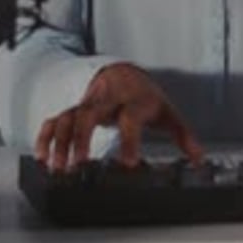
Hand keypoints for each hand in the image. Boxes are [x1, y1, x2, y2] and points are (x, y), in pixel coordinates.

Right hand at [35, 62, 202, 170]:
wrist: (122, 73)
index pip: (131, 117)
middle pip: (91, 113)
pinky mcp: (74, 110)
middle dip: (83, 138)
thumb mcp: (166, 113)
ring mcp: (89, 104)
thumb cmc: (144, 97)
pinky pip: (56, 119)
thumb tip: (200, 158)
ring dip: (62, 142)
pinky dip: (47, 136)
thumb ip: (183, 135)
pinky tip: (43, 157)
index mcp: (134, 101)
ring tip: (59, 169)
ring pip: (69, 117)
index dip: (130, 140)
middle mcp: (108, 100)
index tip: (127, 163)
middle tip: (81, 165)